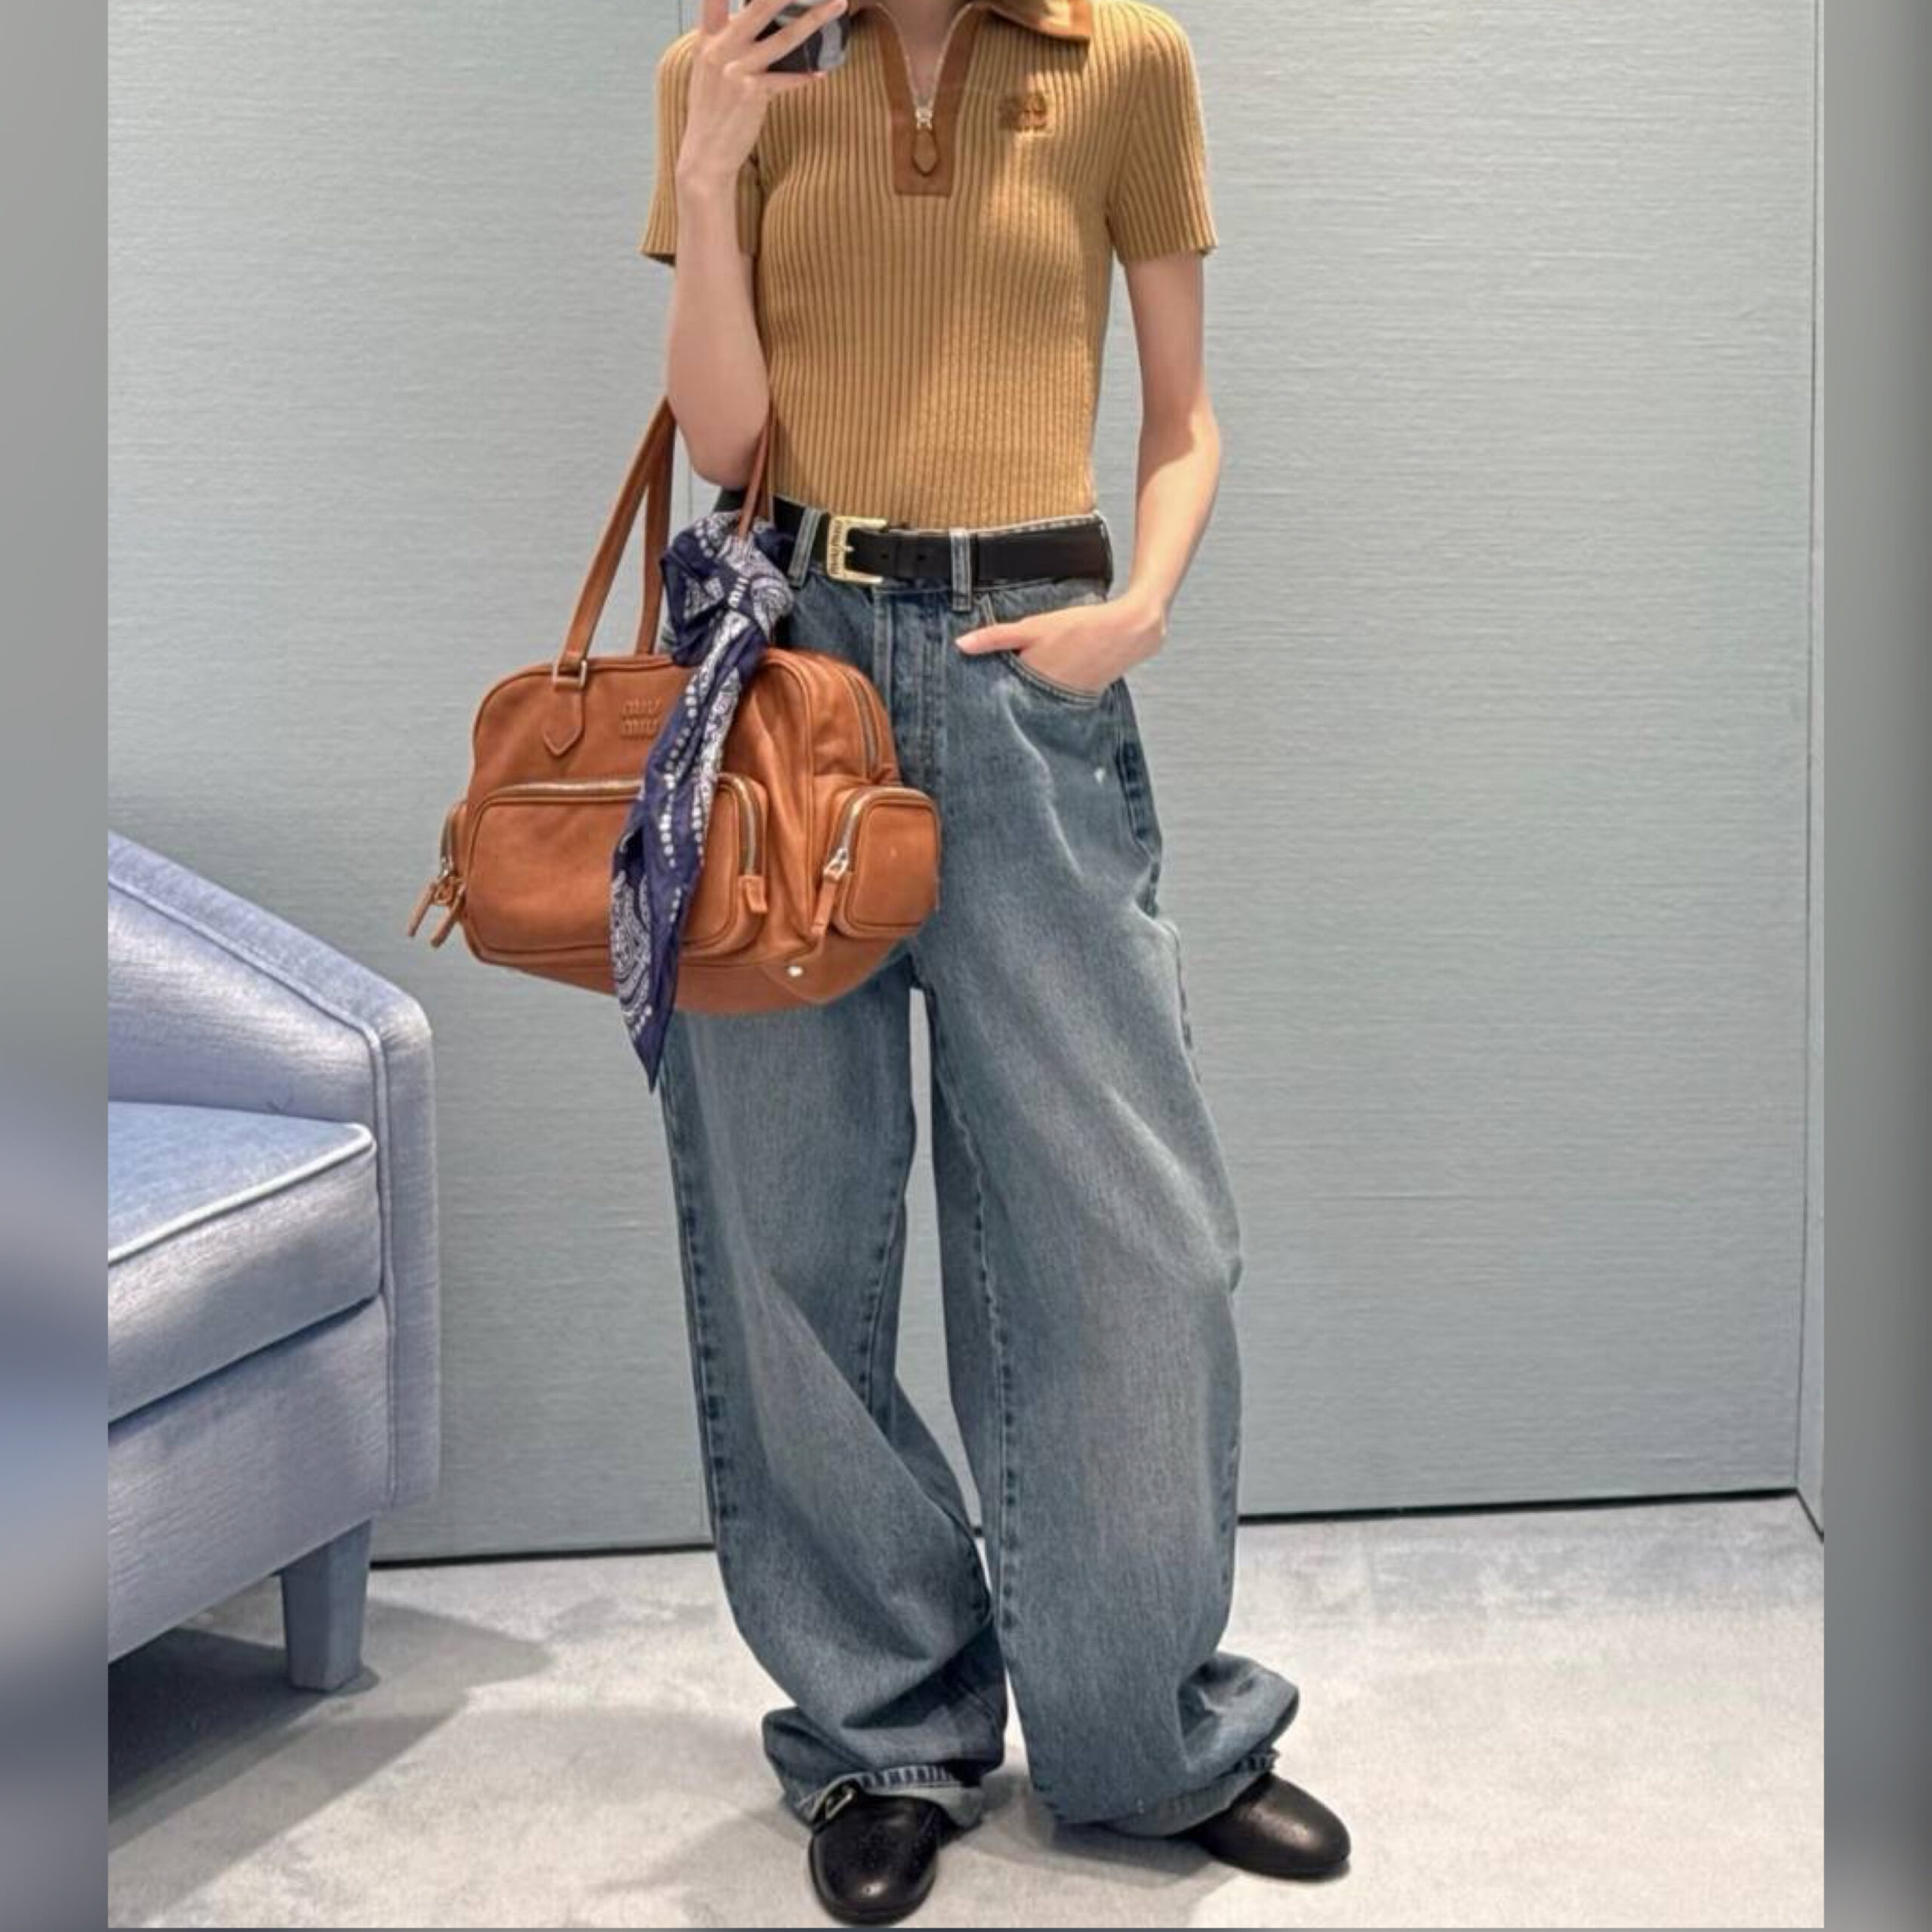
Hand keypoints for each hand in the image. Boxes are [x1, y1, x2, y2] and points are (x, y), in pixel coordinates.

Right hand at [680, 0, 847, 190]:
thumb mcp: (710, 71)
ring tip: (837, 3)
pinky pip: (787, 80)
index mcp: (708, 39)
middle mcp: (720, 49)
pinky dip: (806, 76)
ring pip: (783, 39)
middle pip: (758, 5)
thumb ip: (727, 43)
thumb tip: (753, 25)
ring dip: (814, 20)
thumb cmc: (713, 113)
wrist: (704, 156)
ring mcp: (736, 70)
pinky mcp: (751, 94)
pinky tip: (823, 72)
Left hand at [956, 591, 1166, 695]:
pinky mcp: (1079, 701)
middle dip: (1003, 699)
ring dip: (1024, 699)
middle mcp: (1047, 701)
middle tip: (984, 695)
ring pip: (1035, 704)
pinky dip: (1045, 696)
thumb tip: (960, 645)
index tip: (968, 696)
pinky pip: (1053, 703)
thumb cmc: (1080, 626)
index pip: (999, 698)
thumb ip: (996, 637)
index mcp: (1032, 683)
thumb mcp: (1033, 628)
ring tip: (1014, 689)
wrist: (1128, 630)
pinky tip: (1043, 686)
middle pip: (1016, 704)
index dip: (983, 695)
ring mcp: (1065, 703)